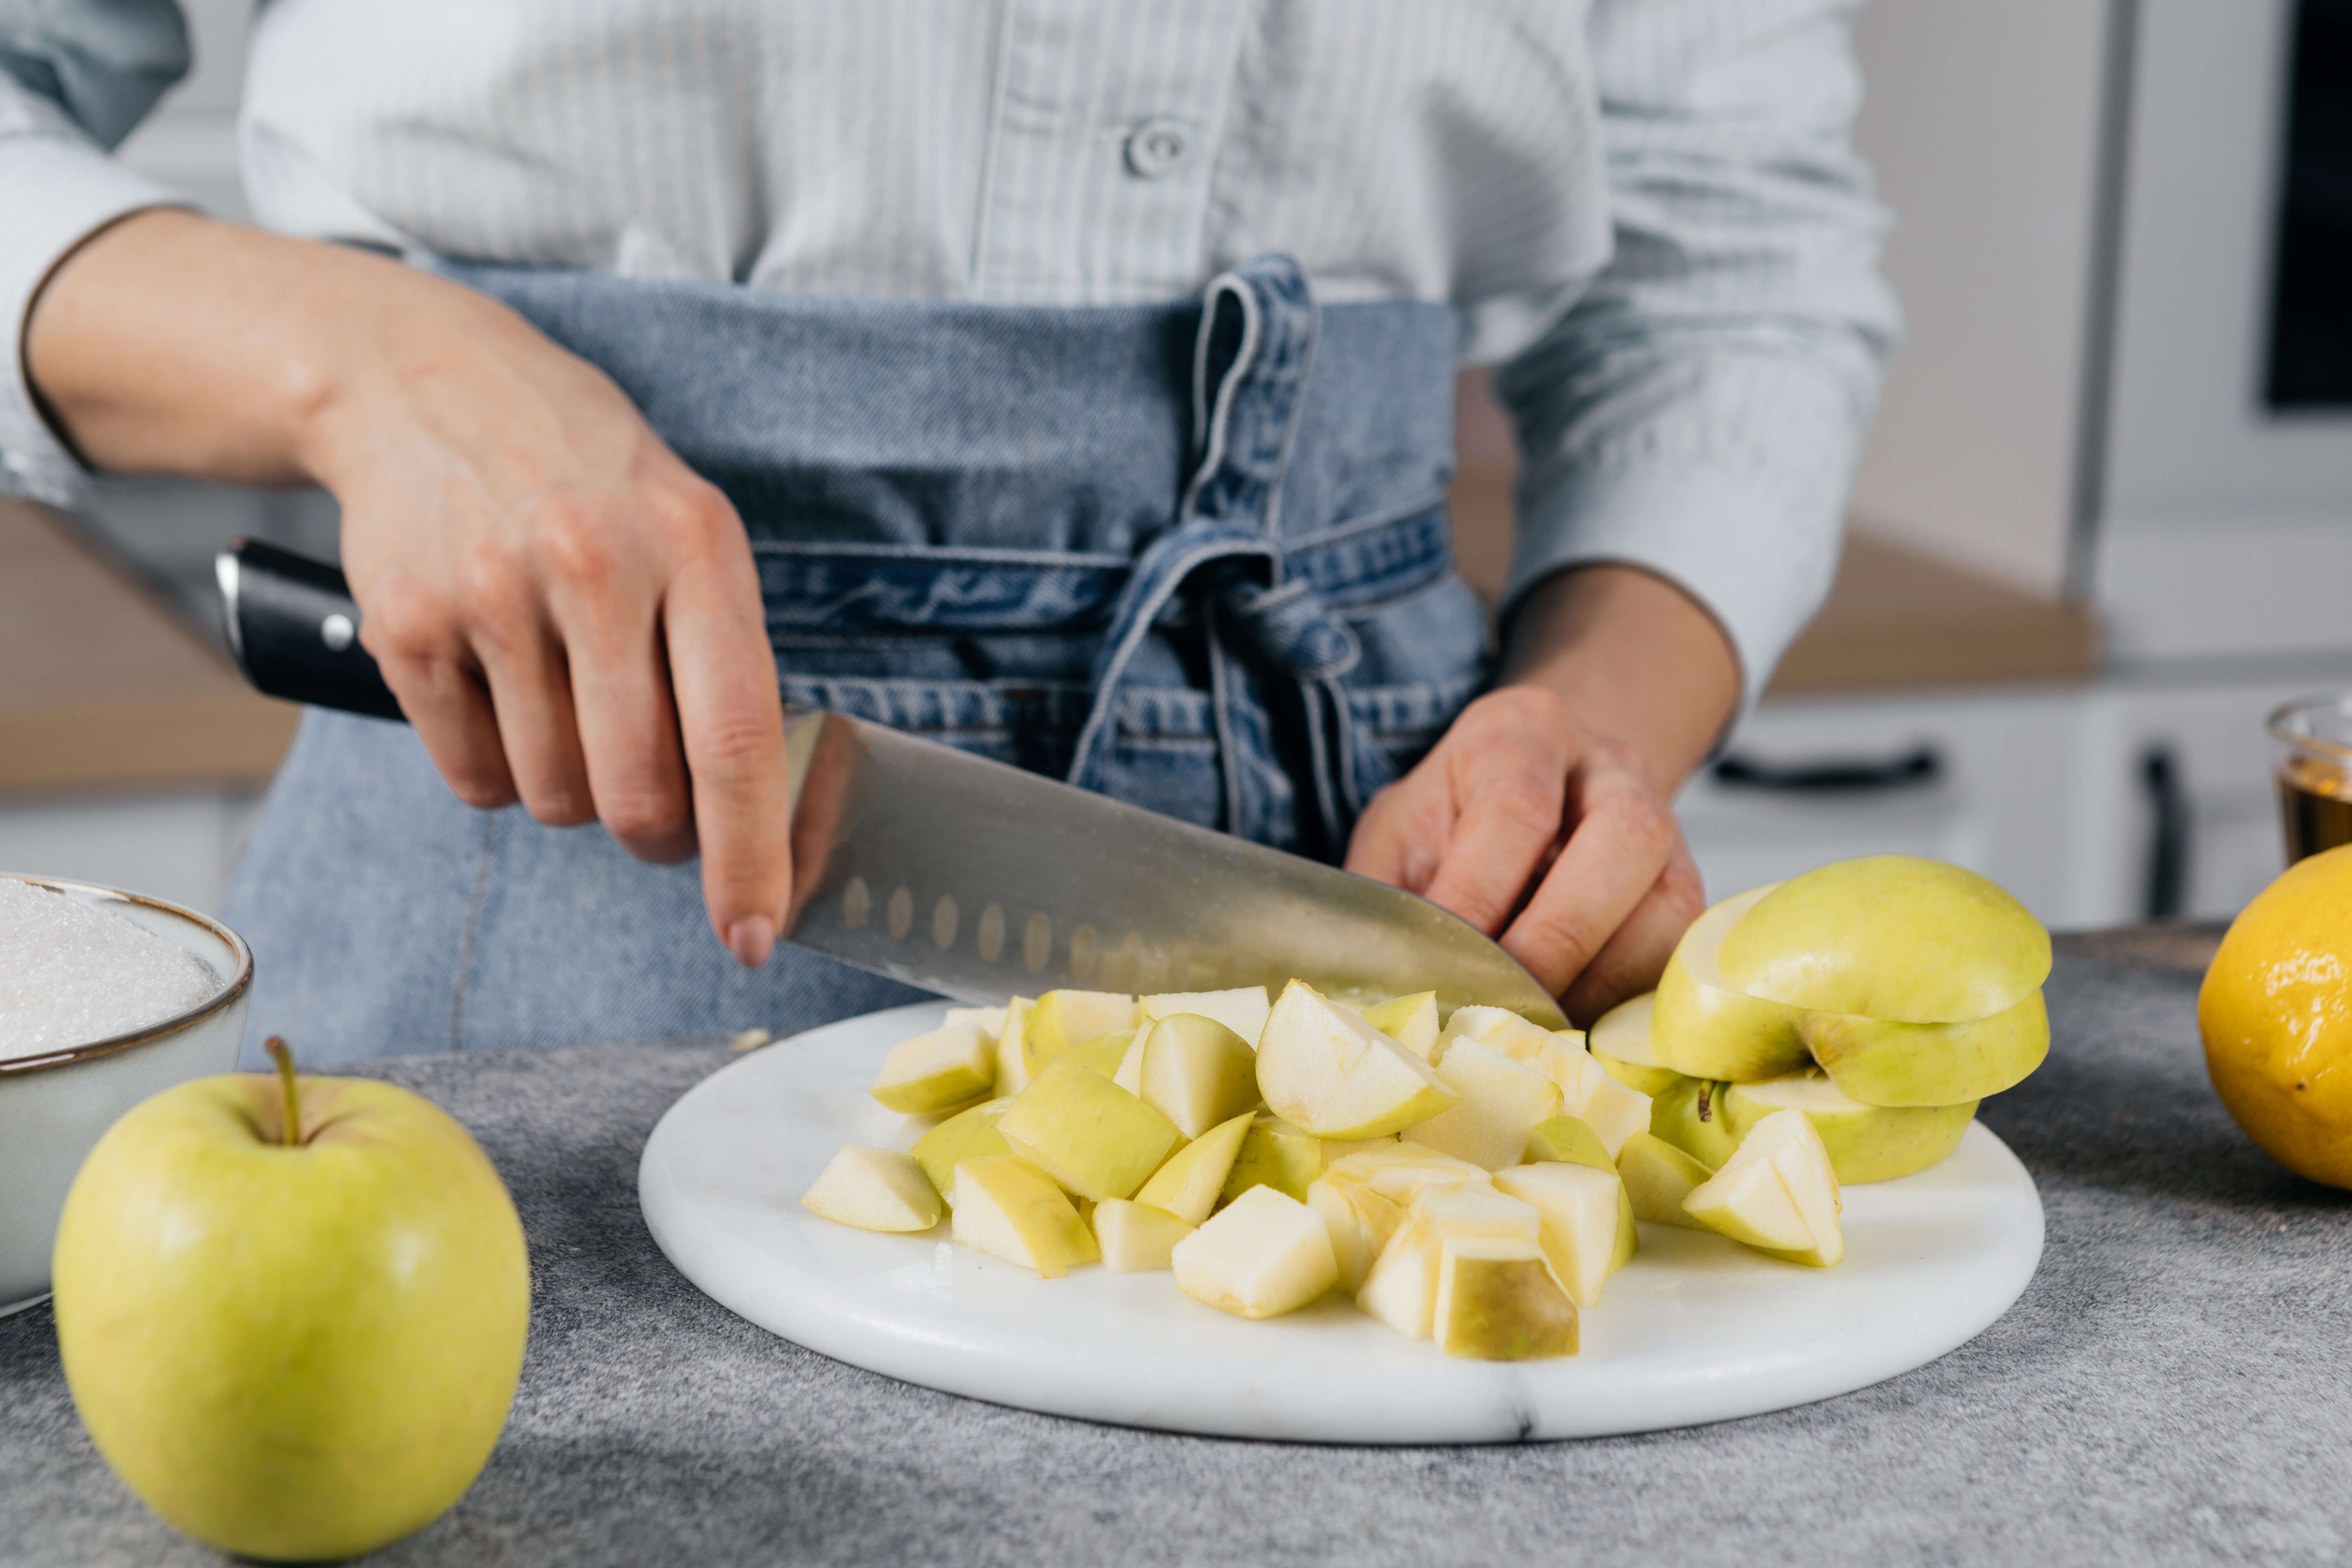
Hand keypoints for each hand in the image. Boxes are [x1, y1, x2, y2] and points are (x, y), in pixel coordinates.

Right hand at [26, 211, 791, 965]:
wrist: (428, 384)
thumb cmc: (590, 480)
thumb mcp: (690, 534)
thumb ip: (727, 665)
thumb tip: (756, 820)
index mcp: (696, 548)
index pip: (737, 743)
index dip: (751, 858)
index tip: (758, 934)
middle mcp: (596, 568)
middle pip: (639, 796)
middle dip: (655, 834)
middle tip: (655, 811)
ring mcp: (493, 596)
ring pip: (554, 798)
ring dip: (571, 792)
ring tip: (567, 706)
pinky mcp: (408, 625)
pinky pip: (469, 778)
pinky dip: (495, 770)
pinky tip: (501, 691)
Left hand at [1345, 686, 1705, 1023]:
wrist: (1535, 800)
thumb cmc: (1449, 826)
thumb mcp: (1400, 839)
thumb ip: (1389, 899)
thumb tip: (1382, 985)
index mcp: (1522, 732)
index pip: (1515, 807)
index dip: (1478, 897)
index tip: (1440, 967)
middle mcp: (1611, 768)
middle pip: (1621, 840)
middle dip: (1555, 942)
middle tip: (1499, 1009)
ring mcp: (1667, 830)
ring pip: (1666, 908)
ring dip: (1600, 986)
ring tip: (1534, 1033)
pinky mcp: (1686, 897)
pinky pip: (1677, 959)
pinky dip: (1625, 1007)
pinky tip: (1573, 1033)